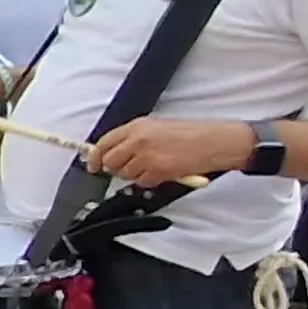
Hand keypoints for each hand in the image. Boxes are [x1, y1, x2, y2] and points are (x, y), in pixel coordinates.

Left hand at [91, 117, 255, 186]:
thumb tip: (113, 152)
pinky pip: (141, 182)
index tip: (93, 165)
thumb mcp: (157, 127)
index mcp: (136, 126)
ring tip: (153, 166)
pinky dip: (149, 181)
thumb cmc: (190, 134)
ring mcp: (146, 156)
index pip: (104, 143)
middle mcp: (137, 140)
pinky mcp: (156, 171)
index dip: (95, 157)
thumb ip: (133, 138)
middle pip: (110, 161)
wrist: (214, 141)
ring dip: (135, 175)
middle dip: (116, 168)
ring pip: (124, 174)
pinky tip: (163, 172)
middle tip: (130, 167)